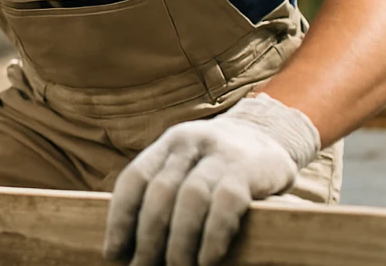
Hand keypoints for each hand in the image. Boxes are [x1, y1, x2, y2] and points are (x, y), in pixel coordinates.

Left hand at [103, 93, 320, 265]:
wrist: (271, 133)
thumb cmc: (218, 164)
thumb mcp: (187, 165)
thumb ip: (164, 191)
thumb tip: (133, 243)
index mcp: (168, 144)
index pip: (134, 179)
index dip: (120, 218)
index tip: (113, 252)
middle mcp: (190, 143)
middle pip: (160, 192)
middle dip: (148, 237)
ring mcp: (221, 154)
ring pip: (191, 198)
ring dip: (180, 241)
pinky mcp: (249, 168)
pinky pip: (227, 203)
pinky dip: (213, 235)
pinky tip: (207, 259)